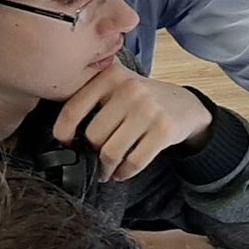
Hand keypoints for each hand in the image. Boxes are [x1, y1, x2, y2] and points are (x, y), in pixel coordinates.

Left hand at [53, 65, 212, 181]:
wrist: (186, 105)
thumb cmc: (142, 101)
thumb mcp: (118, 86)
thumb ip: (91, 96)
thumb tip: (62, 134)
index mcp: (111, 76)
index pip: (73, 109)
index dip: (63, 133)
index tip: (66, 144)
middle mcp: (130, 89)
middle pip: (93, 135)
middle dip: (92, 153)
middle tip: (95, 159)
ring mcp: (149, 109)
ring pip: (112, 152)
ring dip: (107, 168)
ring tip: (107, 170)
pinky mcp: (165, 130)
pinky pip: (134, 161)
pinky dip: (125, 173)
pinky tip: (123, 172)